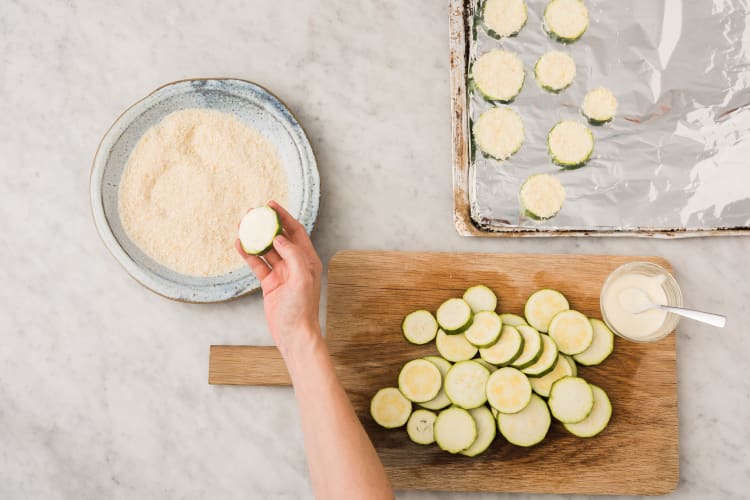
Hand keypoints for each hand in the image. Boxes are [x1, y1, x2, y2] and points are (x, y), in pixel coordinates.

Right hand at [235, 201, 322, 355]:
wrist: (294, 333)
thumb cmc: (302, 308)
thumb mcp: (301, 278)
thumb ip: (292, 255)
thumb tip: (279, 237)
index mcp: (308, 259)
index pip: (295, 231)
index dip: (284, 216)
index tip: (270, 204)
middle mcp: (295, 264)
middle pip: (279, 237)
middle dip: (266, 224)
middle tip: (251, 212)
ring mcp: (282, 273)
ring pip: (266, 250)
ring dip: (255, 237)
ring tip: (241, 225)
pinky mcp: (270, 283)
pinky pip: (258, 264)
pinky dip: (248, 254)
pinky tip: (239, 244)